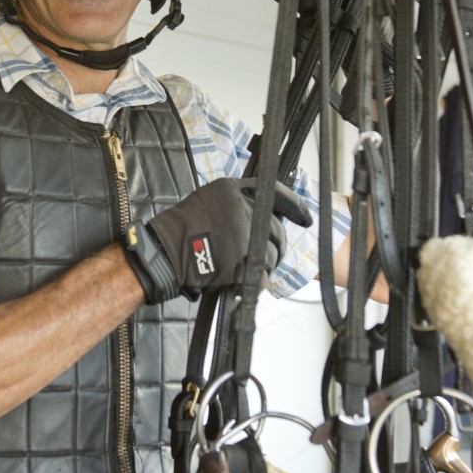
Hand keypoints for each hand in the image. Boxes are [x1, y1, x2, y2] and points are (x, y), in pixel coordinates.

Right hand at [124, 177, 311, 303]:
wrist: (165, 250)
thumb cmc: (183, 226)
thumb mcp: (209, 199)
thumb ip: (238, 202)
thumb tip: (266, 215)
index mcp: (235, 191)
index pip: (276, 194)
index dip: (295, 207)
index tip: (306, 218)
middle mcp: (244, 211)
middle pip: (278, 231)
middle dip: (277, 245)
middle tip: (268, 254)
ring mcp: (244, 237)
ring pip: (273, 255)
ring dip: (267, 265)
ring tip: (252, 269)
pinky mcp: (242, 262)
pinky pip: (262, 274)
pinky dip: (258, 281)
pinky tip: (248, 281)